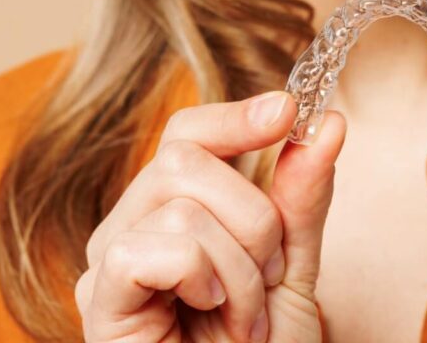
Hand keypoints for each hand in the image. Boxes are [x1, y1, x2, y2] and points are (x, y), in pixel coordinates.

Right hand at [73, 89, 346, 341]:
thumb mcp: (294, 267)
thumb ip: (302, 197)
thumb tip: (327, 123)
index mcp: (171, 213)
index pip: (186, 134)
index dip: (235, 115)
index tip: (289, 110)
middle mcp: (130, 228)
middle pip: (184, 158)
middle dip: (254, 216)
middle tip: (266, 274)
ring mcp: (108, 264)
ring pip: (181, 204)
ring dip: (239, 265)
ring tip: (242, 314)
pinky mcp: (99, 300)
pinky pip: (156, 248)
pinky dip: (204, 279)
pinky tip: (208, 316)